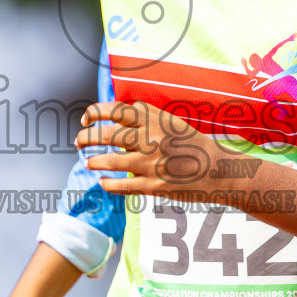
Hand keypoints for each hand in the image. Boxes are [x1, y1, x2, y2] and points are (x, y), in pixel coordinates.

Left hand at [75, 100, 232, 199]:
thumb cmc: (191, 144)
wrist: (218, 170)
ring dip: (94, 162)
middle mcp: (151, 139)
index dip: (95, 113)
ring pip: (111, 162)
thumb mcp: (171, 121)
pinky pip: (122, 185)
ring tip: (88, 162)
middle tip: (78, 142)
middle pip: (107, 135)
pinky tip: (102, 181)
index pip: (116, 110)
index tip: (85, 119)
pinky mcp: (154, 185)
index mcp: (155, 120)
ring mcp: (152, 163)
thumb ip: (144, 115)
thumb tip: (112, 113)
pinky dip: (107, 183)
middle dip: (86, 138)